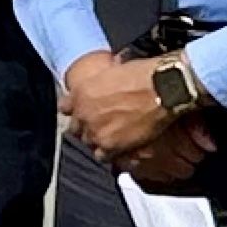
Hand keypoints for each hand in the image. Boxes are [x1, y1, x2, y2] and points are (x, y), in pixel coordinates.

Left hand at [61, 50, 213, 180]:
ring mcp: (94, 130)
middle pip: (76, 129)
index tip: (85, 112)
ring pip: (88, 143)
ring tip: (114, 139)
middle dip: (87, 128)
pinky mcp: (109, 146)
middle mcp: (82, 112)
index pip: (65, 108)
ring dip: (99, 141)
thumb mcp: (113, 70)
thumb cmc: (143, 74)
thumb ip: (100, 83)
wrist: (161, 88)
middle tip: (102, 127)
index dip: (76, 111)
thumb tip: (105, 84)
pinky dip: (110, 154)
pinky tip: (120, 149)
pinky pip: (102, 156)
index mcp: (81, 91)